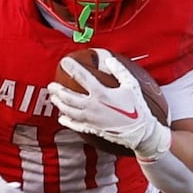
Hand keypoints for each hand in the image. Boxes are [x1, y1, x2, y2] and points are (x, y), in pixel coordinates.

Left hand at [48, 51, 171, 159]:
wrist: (141, 132)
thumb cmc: (138, 109)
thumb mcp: (132, 86)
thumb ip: (120, 70)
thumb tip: (109, 59)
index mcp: (102, 93)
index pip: (82, 77)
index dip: (72, 67)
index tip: (64, 61)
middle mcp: (93, 106)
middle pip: (69, 96)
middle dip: (58, 90)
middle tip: (51, 85)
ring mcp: (91, 119)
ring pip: (68, 110)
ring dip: (59, 103)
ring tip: (54, 98)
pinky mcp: (92, 129)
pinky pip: (75, 125)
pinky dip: (67, 121)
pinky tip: (62, 117)